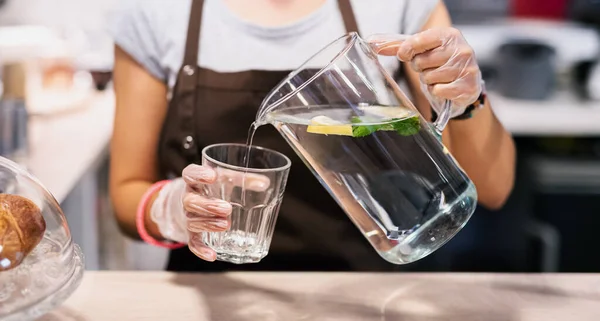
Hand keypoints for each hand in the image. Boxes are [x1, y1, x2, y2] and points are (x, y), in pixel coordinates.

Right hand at [150, 164, 269, 261]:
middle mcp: (188, 198)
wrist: (196, 201)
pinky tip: (212, 256)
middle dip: (208, 206)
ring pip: (192, 222)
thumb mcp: (228, 178)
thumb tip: (265, 183)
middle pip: (190, 202)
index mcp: (194, 180)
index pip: (190, 174)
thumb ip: (245, 179)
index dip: (198, 175)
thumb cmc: (215, 186)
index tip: (212, 176)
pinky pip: (193, 242)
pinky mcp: (192, 233)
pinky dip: (201, 250)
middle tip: (227, 208)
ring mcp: (189, 217)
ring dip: (208, 224)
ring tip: (226, 225)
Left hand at [368, 28, 482, 117]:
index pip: (416, 41)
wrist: (465, 85)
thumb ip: (399, 46)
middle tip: (431, 68)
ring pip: (428, 78)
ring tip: (439, 78)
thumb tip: (372, 43)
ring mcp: (466, 68)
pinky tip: (446, 87)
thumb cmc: (440, 65)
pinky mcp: (467, 86)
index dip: (406, 51)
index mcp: (449, 35)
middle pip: (420, 62)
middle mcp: (461, 49)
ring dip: (429, 81)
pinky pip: (438, 91)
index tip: (406, 55)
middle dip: (421, 68)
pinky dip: (437, 92)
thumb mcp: (423, 51)